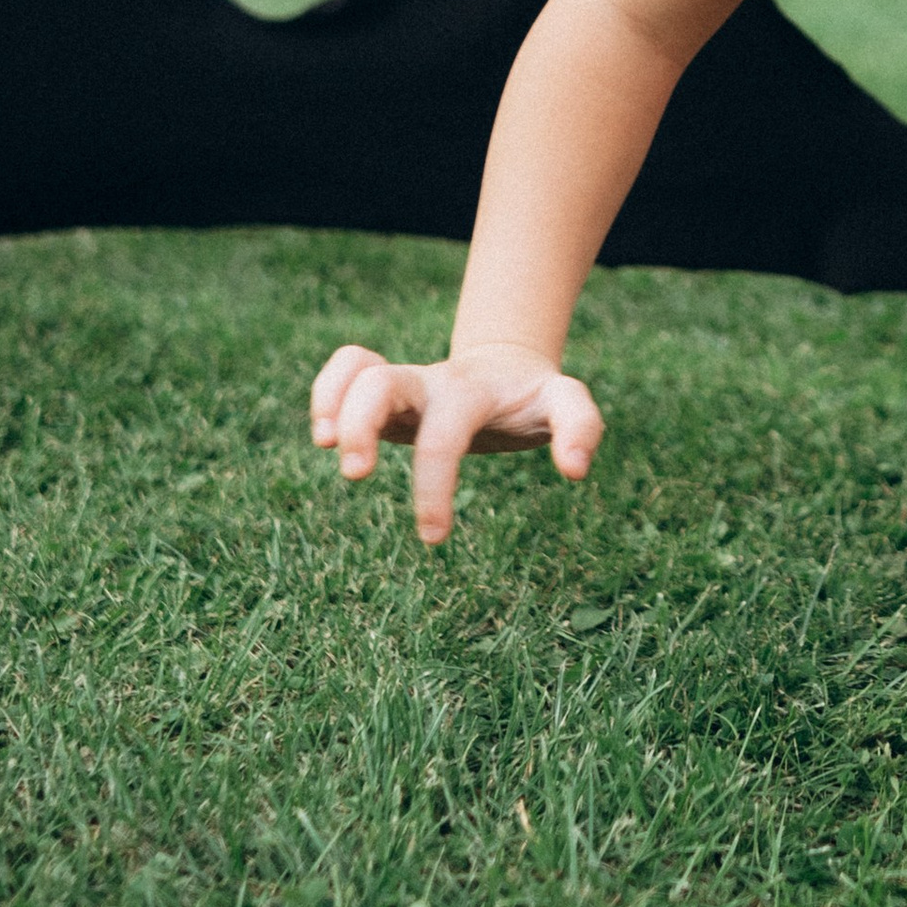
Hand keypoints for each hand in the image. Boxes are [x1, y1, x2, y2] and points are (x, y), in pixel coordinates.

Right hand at [309, 340, 603, 542]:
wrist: (509, 368)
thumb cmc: (534, 399)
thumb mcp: (566, 404)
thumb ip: (581, 427)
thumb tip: (574, 469)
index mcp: (472, 393)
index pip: (445, 436)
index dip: (434, 487)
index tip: (434, 538)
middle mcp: (430, 383)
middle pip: (383, 383)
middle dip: (362, 426)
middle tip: (357, 475)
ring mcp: (404, 383)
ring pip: (356, 368)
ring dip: (331, 401)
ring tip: (326, 445)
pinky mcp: (383, 391)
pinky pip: (345, 370)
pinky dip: (325, 393)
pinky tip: (326, 435)